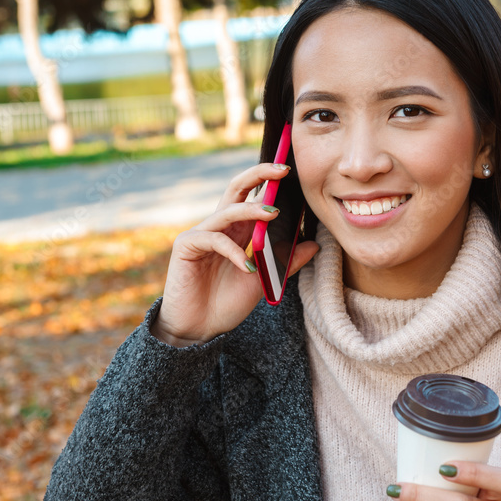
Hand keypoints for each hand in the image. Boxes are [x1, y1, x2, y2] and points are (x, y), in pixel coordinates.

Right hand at [150, 162, 319, 345]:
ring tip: (273, 214)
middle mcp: (219, 227)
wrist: (199, 331)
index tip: (291, 170)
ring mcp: (201, 234)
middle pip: (237, 189)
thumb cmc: (226, 304)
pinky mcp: (186, 246)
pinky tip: (246, 267)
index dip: (268, 180)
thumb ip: (286, 262)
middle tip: (282, 169)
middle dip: (259, 174)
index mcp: (237, 231)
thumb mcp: (264, 281)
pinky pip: (213, 238)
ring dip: (252, 210)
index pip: (252, 196)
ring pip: (228, 211)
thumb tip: (314, 244)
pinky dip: (233, 251)